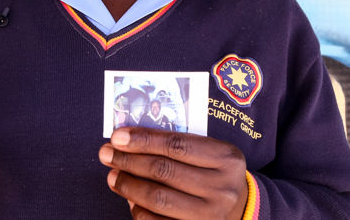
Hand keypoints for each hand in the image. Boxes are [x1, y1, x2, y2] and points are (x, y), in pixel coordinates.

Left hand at [99, 127, 248, 219]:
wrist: (243, 210)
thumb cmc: (217, 174)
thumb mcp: (212, 153)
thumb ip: (179, 145)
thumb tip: (131, 142)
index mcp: (226, 158)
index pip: (176, 144)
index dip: (143, 139)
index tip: (117, 136)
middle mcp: (222, 188)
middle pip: (164, 170)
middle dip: (129, 161)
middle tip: (107, 154)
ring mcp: (211, 215)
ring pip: (158, 198)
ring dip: (128, 185)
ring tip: (114, 176)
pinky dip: (138, 210)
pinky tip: (130, 199)